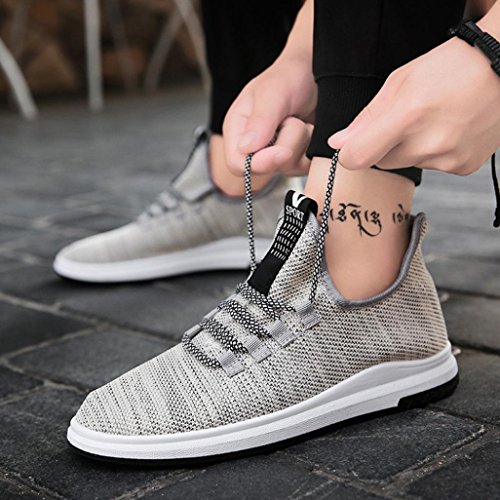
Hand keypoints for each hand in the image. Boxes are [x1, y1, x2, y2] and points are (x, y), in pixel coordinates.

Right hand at [223, 57, 315, 176]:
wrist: (318, 73)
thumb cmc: (291, 75)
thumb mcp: (273, 92)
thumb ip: (261, 120)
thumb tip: (246, 148)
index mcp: (238, 130)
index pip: (238, 164)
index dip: (259, 163)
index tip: (282, 150)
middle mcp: (254, 146)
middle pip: (266, 169)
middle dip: (286, 146)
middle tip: (292, 119)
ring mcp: (276, 155)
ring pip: (288, 168)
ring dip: (301, 143)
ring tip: (300, 120)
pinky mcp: (297, 158)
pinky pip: (304, 167)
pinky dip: (312, 148)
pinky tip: (310, 129)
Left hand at [328, 37, 499, 174]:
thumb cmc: (453, 67)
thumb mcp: (400, 82)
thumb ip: (366, 118)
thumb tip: (339, 143)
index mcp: (408, 115)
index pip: (358, 157)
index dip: (349, 154)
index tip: (351, 147)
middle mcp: (429, 142)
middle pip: (382, 162)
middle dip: (385, 145)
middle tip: (406, 120)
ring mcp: (448, 158)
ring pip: (407, 164)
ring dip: (411, 148)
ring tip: (433, 120)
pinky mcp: (463, 167)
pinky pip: (432, 167)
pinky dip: (434, 153)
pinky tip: (449, 130)